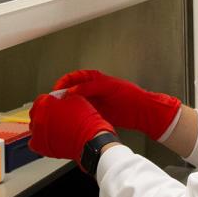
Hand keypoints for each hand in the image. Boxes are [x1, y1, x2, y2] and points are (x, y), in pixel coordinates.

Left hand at [28, 92, 113, 161]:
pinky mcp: (38, 145)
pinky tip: (51, 138)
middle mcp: (37, 117)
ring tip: (55, 129)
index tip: (54, 106)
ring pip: (34, 127)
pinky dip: (41, 139)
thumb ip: (62, 97)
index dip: (49, 102)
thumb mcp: (75, 99)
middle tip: (54, 117)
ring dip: (42, 127)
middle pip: (36, 113)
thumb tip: (60, 99)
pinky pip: (34, 141)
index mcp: (44, 103)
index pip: (41, 100)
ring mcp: (36, 132)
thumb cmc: (85, 121)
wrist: (89, 139)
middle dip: (44, 114)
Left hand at [52, 70, 181, 139]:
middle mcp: (99, 83)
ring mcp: (105, 83)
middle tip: (51, 95)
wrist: (146, 113)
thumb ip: (89, 111)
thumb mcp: (103, 113)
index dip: (62, 90)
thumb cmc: (128, 113)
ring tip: (59, 92)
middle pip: (75, 78)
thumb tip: (73, 119)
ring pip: (82, 77)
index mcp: (97, 90)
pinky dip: (82, 87)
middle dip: (62, 85)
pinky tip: (72, 93)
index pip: (75, 85)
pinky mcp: (111, 85)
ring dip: (69, 83)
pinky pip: (93, 83)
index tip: (52, 99)